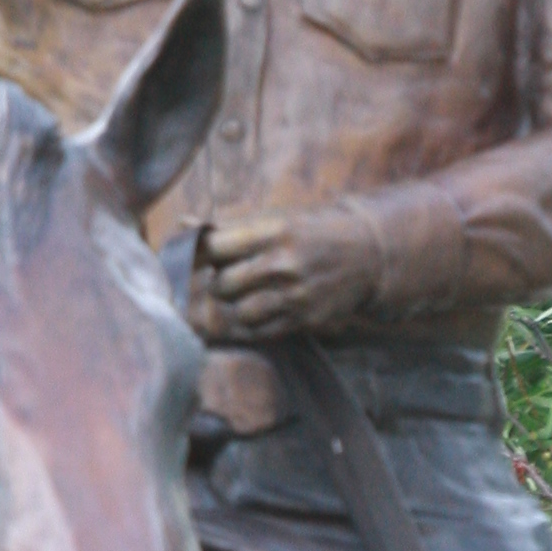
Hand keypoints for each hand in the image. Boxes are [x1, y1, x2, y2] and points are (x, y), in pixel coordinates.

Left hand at [190, 203, 385, 341]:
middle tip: (221, 281)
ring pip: (241, 312)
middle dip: (217, 284)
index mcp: (274, 230)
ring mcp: (296, 294)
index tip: (193, 260)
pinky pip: (263, 331)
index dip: (197, 256)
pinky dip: (252, 325)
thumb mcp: (276, 219)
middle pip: (223, 283)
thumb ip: (230, 228)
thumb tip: (184, 225)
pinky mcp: (307, 318)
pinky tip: (256, 313)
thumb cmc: (312, 232)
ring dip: (234, 308)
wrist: (367, 254)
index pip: (215, 247)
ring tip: (241, 298)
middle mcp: (284, 263)